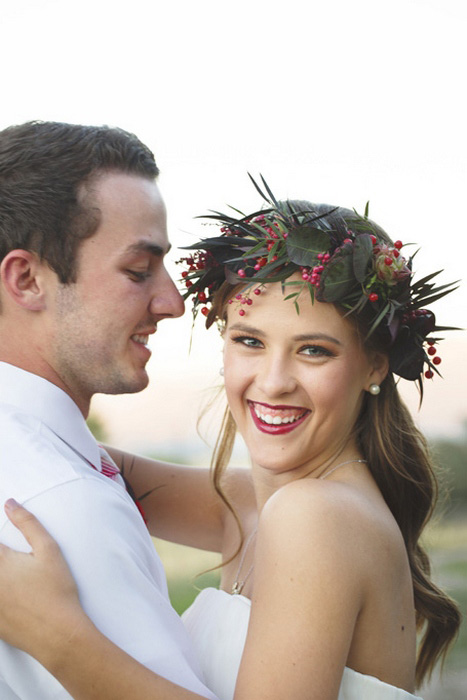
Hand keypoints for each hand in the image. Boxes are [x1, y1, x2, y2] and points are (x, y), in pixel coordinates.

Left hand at [0, 499, 82, 661]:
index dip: (0, 546)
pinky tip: (11, 596)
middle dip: (2, 559)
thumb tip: (10, 503)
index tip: (5, 550)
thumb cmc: (57, 590)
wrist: (58, 633)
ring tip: (12, 577)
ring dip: (2, 577)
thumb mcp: (49, 550)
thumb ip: (28, 523)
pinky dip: (0, 596)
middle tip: (16, 567)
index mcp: (0, 560)